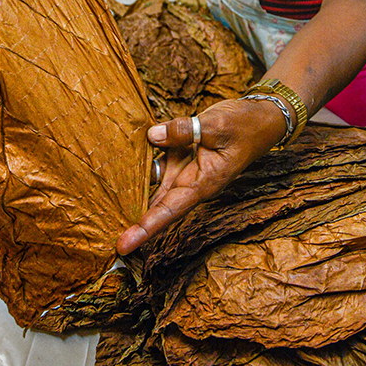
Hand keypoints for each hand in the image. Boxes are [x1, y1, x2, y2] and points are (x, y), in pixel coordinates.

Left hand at [116, 98, 286, 254]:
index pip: (169, 211)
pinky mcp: (183, 153)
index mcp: (203, 183)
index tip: (123, 246)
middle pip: (156, 204)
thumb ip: (185, 129)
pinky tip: (121, 154)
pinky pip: (159, 158)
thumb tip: (154, 136)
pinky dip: (142, 158)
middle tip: (103, 233)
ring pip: (154, 180)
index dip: (145, 229)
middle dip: (131, 218)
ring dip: (131, 185)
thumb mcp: (217, 124)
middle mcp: (191, 181)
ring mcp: (185, 168)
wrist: (262, 118)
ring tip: (102, 195)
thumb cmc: (246, 126)